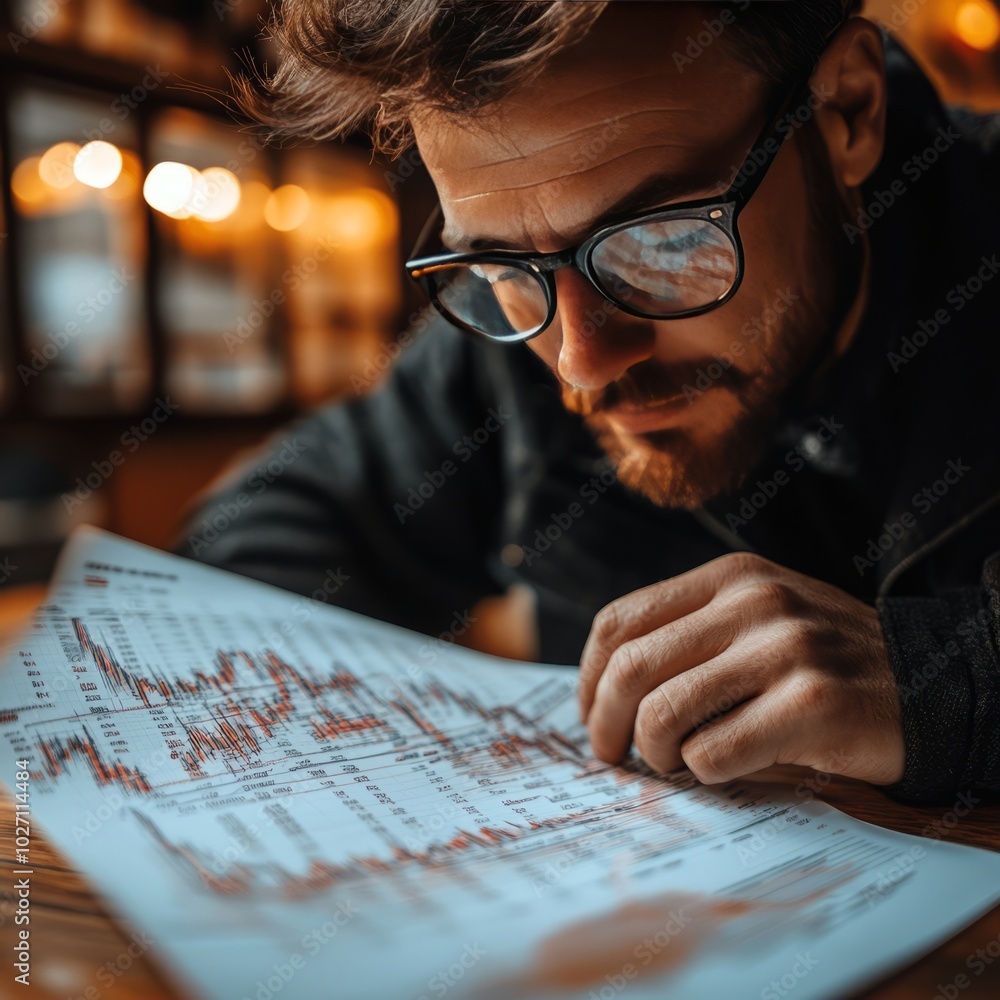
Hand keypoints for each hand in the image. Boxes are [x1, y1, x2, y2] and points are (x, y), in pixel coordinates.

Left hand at [578, 552, 904, 785]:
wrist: (930, 683)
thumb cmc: (825, 661)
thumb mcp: (758, 619)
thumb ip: (691, 633)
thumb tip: (603, 688)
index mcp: (729, 579)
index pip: (619, 621)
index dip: (587, 677)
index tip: (589, 714)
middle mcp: (753, 603)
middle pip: (630, 667)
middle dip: (604, 723)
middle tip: (610, 754)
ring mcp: (785, 649)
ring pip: (664, 712)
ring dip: (654, 753)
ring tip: (672, 761)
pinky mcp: (812, 704)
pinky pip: (714, 752)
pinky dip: (704, 772)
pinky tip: (724, 766)